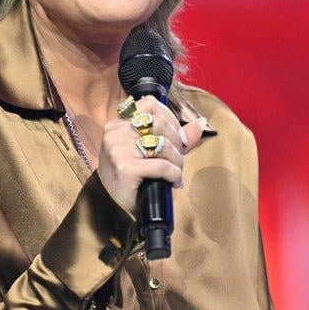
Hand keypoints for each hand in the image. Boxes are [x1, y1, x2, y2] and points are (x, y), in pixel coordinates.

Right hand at [96, 96, 205, 215]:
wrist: (110, 205)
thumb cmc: (130, 177)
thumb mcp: (148, 152)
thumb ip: (173, 137)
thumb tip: (198, 125)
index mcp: (118, 123)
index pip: (149, 104)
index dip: (170, 117)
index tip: (176, 136)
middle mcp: (115, 132)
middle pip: (159, 123)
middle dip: (177, 141)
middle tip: (178, 159)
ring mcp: (118, 150)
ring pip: (163, 144)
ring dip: (177, 160)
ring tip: (176, 172)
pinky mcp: (125, 168)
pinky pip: (162, 166)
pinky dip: (174, 174)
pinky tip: (174, 182)